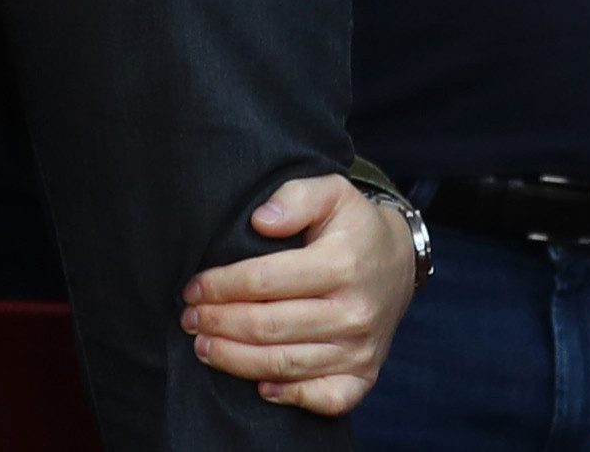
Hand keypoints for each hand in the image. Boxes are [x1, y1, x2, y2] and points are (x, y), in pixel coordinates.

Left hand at [185, 174, 419, 415]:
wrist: (400, 263)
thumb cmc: (354, 227)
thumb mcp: (332, 192)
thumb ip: (295, 197)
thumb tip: (260, 221)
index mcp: (344, 263)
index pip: (265, 281)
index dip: (222, 286)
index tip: (194, 287)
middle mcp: (354, 311)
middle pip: (268, 327)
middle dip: (218, 323)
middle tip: (190, 318)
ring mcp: (360, 348)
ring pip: (283, 364)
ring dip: (234, 359)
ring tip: (203, 346)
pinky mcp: (364, 375)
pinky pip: (322, 398)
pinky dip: (287, 396)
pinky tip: (258, 386)